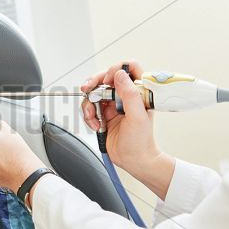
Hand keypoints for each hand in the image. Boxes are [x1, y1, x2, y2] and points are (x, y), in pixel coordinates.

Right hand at [81, 62, 174, 199]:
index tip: (108, 80)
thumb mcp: (138, 116)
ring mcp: (113, 105)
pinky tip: (96, 125)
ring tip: (94, 118)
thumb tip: (120, 75)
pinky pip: (89, 107)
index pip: (129, 68)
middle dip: (94, 83)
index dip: (116, 69)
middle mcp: (125, 96)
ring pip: (94, 93)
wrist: (133, 160)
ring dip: (89, 105)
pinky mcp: (103, 114)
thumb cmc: (141, 142)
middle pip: (106, 78)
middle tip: (87, 89)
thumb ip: (130, 94)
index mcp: (139, 92)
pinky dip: (88, 116)